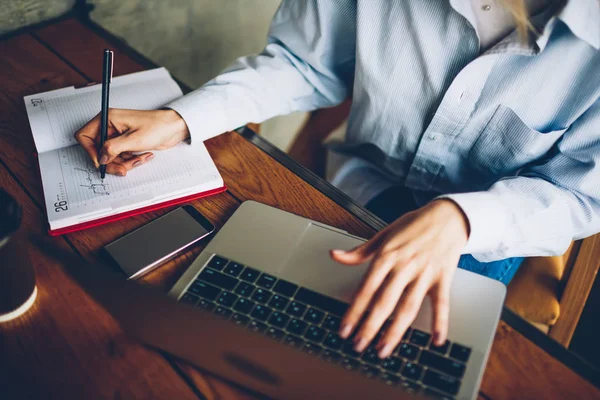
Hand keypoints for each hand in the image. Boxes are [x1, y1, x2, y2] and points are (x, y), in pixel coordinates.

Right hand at [74, 108, 188, 175]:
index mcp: (108, 118)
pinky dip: (131, 160)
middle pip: (98, 150)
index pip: (84, 136)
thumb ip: (113, 148)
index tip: (102, 161)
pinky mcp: (126, 143)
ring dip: (124, 162)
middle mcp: (110, 126)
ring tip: (139, 159)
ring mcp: (118, 135)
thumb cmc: (158, 126)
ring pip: (110, 156)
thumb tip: (100, 158)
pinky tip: (143, 156)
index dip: (90, 151)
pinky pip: (121, 157)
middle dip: (111, 161)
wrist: (175, 127)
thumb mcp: (134, 139)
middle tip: (123, 169)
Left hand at [330, 199, 468, 358]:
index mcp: (386, 256)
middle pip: (384, 303)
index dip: (354, 311)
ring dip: (395, 332)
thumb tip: (335, 255)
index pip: (366, 289)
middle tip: (359, 346)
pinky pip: (441, 304)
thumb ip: (360, 251)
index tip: (345, 329)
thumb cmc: (413, 226)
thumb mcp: (383, 234)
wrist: (447, 216)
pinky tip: (436, 341)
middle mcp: (404, 266)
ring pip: (408, 308)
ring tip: (383, 350)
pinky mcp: (442, 278)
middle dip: (370, 327)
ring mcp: (424, 274)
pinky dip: (441, 323)